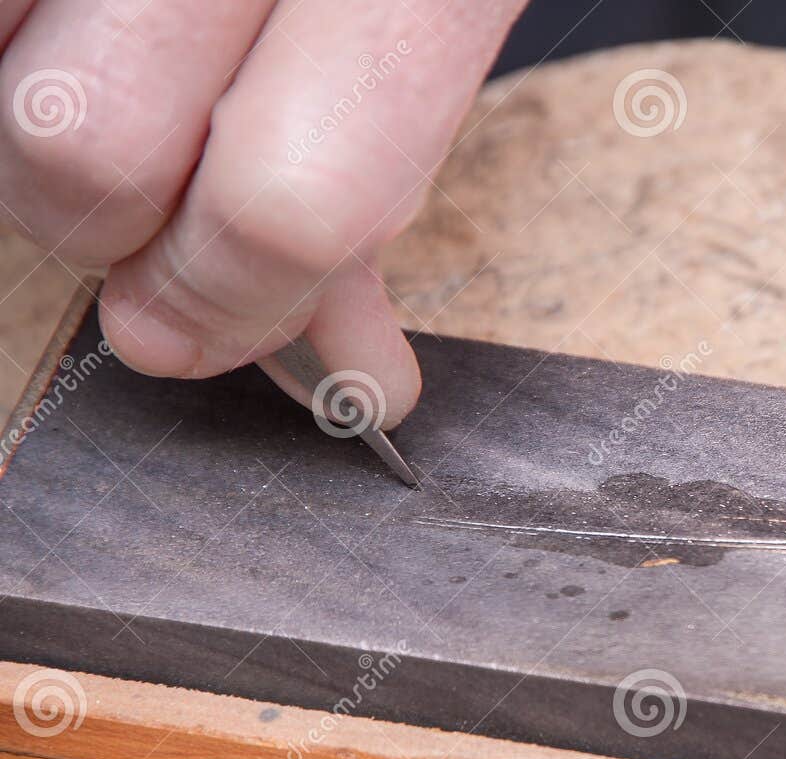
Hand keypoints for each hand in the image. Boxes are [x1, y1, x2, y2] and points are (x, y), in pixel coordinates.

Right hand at [0, 1, 526, 427]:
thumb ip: (380, 194)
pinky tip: (60, 16)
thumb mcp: (430, 27)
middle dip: (93, 220)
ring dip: (22, 104)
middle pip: (82, 145)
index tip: (190, 327)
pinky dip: (2, 28)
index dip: (229, 303)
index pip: (288, 203)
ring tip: (114, 53)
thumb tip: (357, 383)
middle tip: (133, 199)